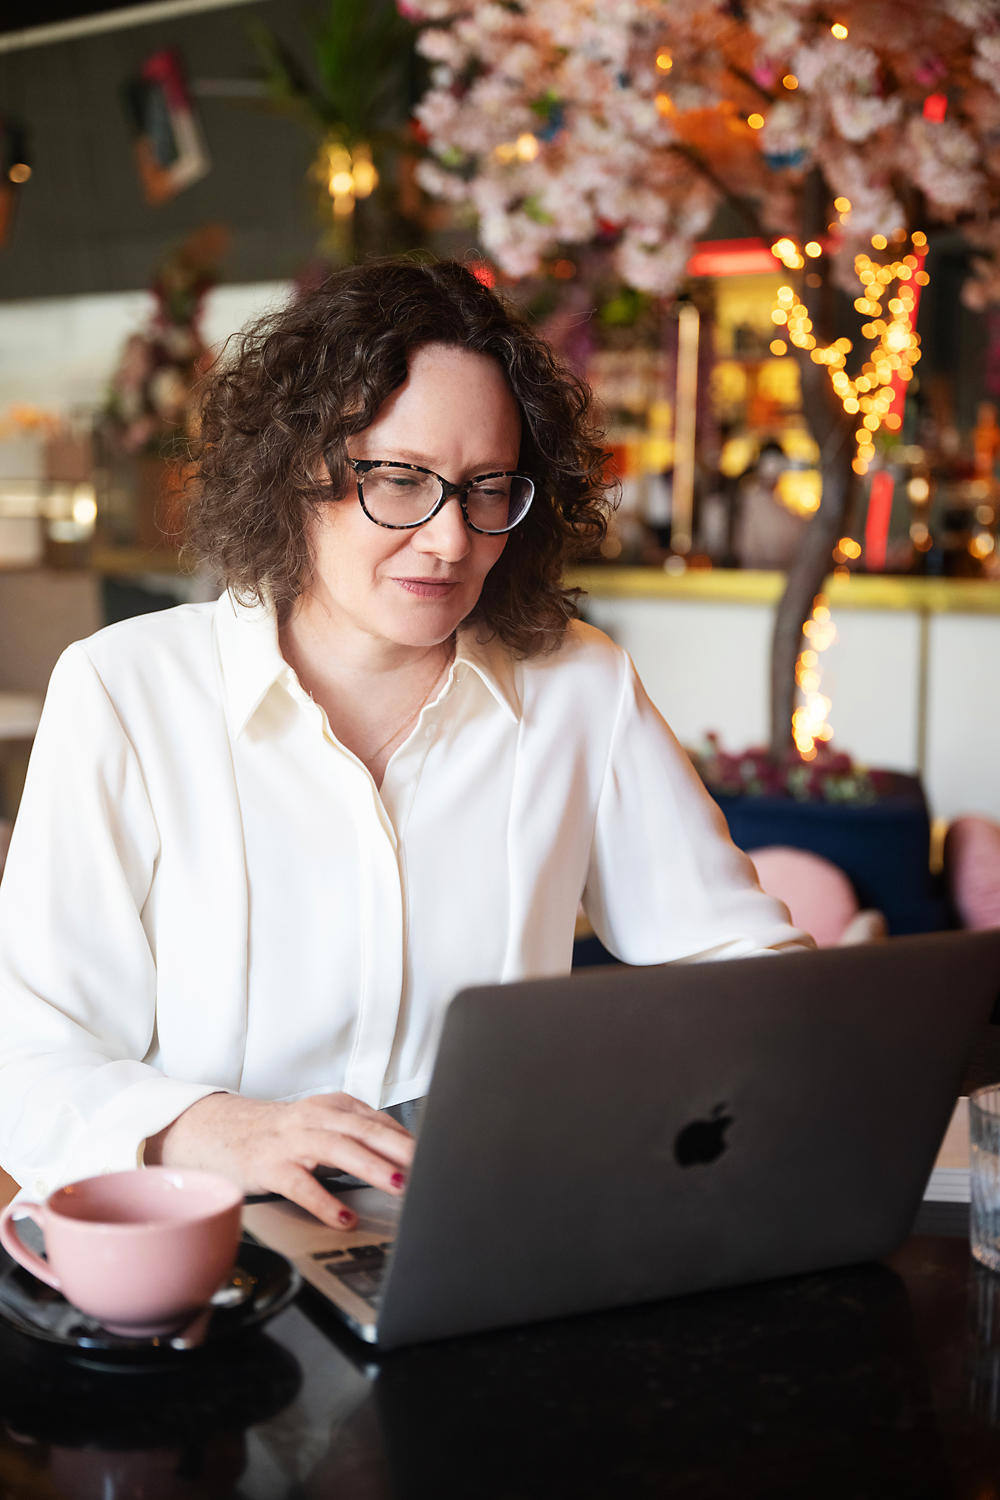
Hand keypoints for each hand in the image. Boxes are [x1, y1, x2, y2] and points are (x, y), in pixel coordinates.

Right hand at [144, 1092, 413, 1229]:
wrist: (220, 1131)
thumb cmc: (281, 1135)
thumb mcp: (322, 1125)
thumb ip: (358, 1135)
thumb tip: (407, 1156)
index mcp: (333, 1107)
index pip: (379, 1121)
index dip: (409, 1139)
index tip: (438, 1156)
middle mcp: (315, 1118)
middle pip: (365, 1130)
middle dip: (401, 1148)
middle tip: (430, 1166)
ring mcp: (291, 1141)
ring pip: (339, 1150)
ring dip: (372, 1167)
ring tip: (400, 1185)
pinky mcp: (270, 1166)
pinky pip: (301, 1185)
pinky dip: (325, 1202)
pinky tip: (344, 1218)